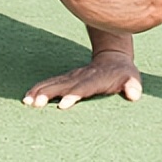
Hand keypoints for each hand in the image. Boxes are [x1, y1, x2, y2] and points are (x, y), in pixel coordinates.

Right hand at [22, 50, 141, 109]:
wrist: (112, 57)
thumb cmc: (124, 73)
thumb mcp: (132, 78)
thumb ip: (133, 86)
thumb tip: (134, 94)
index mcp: (97, 79)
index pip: (84, 88)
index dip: (74, 95)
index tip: (62, 104)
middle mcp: (81, 77)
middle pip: (62, 85)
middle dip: (48, 94)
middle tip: (35, 104)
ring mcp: (72, 77)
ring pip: (53, 83)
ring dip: (39, 92)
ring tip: (27, 102)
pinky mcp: (66, 79)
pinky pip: (50, 83)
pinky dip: (38, 89)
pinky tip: (28, 98)